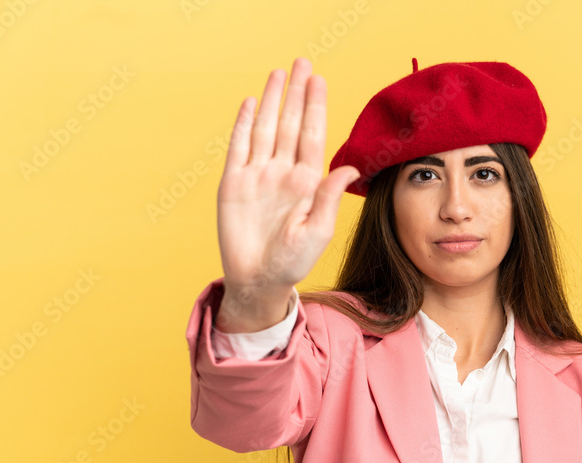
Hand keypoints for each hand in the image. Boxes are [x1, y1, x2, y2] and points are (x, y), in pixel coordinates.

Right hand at [215, 57, 358, 331]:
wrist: (258, 280)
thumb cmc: (293, 262)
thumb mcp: (318, 232)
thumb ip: (329, 198)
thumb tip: (347, 168)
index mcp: (307, 182)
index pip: (313, 136)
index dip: (315, 108)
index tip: (319, 81)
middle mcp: (284, 173)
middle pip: (290, 124)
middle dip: (297, 94)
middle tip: (302, 62)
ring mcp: (258, 176)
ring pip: (265, 128)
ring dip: (272, 101)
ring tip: (278, 73)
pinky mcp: (233, 183)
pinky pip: (239, 147)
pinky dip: (243, 124)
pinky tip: (250, 102)